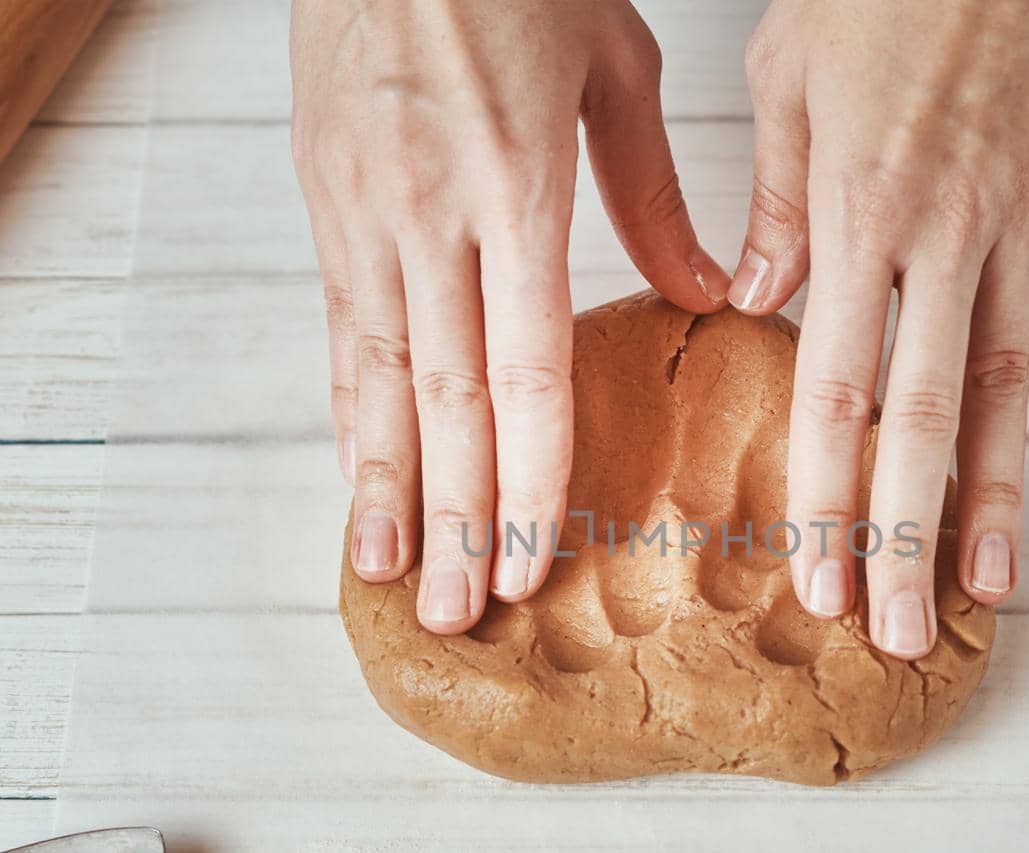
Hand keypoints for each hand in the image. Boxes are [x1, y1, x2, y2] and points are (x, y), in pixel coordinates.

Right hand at [291, 0, 729, 632]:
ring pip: (376, 376)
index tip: (537, 561)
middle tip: (461, 613)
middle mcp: (427, 211)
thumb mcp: (612, 64)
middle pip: (446, 398)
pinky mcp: (323, 201)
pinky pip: (339, 329)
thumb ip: (656, 193)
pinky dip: (346, 412)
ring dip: (386, 486)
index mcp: (514, 181)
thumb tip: (705, 293)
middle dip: (457, 516)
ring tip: (390, 576)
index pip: (526, 367)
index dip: (532, 476)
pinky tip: (356, 474)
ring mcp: (362, 210)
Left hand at [734, 0, 1028, 657]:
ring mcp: (1022, 224)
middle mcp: (947, 235)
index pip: (837, 388)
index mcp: (861, 213)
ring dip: (998, 497)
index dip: (827, 495)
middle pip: (925, 416)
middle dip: (909, 533)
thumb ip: (775, 208)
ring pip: (1008, 385)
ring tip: (988, 588)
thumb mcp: (788, 80)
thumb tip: (756, 303)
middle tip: (898, 625)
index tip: (818, 577)